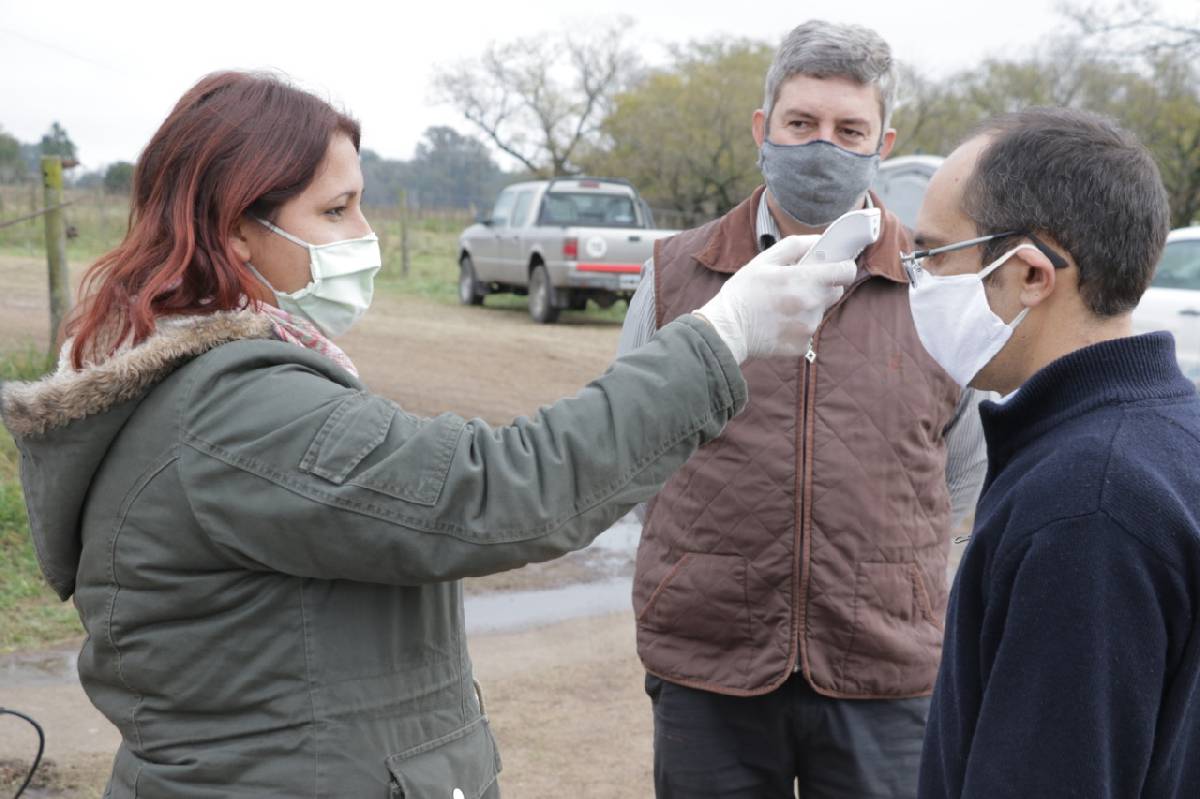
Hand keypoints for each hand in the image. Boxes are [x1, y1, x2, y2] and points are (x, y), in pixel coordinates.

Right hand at [694, 235, 856, 362]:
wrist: (726, 330)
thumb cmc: (742, 292)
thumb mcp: (764, 260)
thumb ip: (795, 246)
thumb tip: (819, 240)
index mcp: (803, 280)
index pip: (845, 271)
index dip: (844, 266)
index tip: (837, 266)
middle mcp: (810, 304)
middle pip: (835, 291)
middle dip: (822, 286)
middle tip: (797, 286)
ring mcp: (807, 327)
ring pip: (819, 312)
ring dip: (807, 307)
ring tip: (781, 307)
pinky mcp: (802, 345)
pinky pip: (808, 331)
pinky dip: (797, 327)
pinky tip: (778, 323)